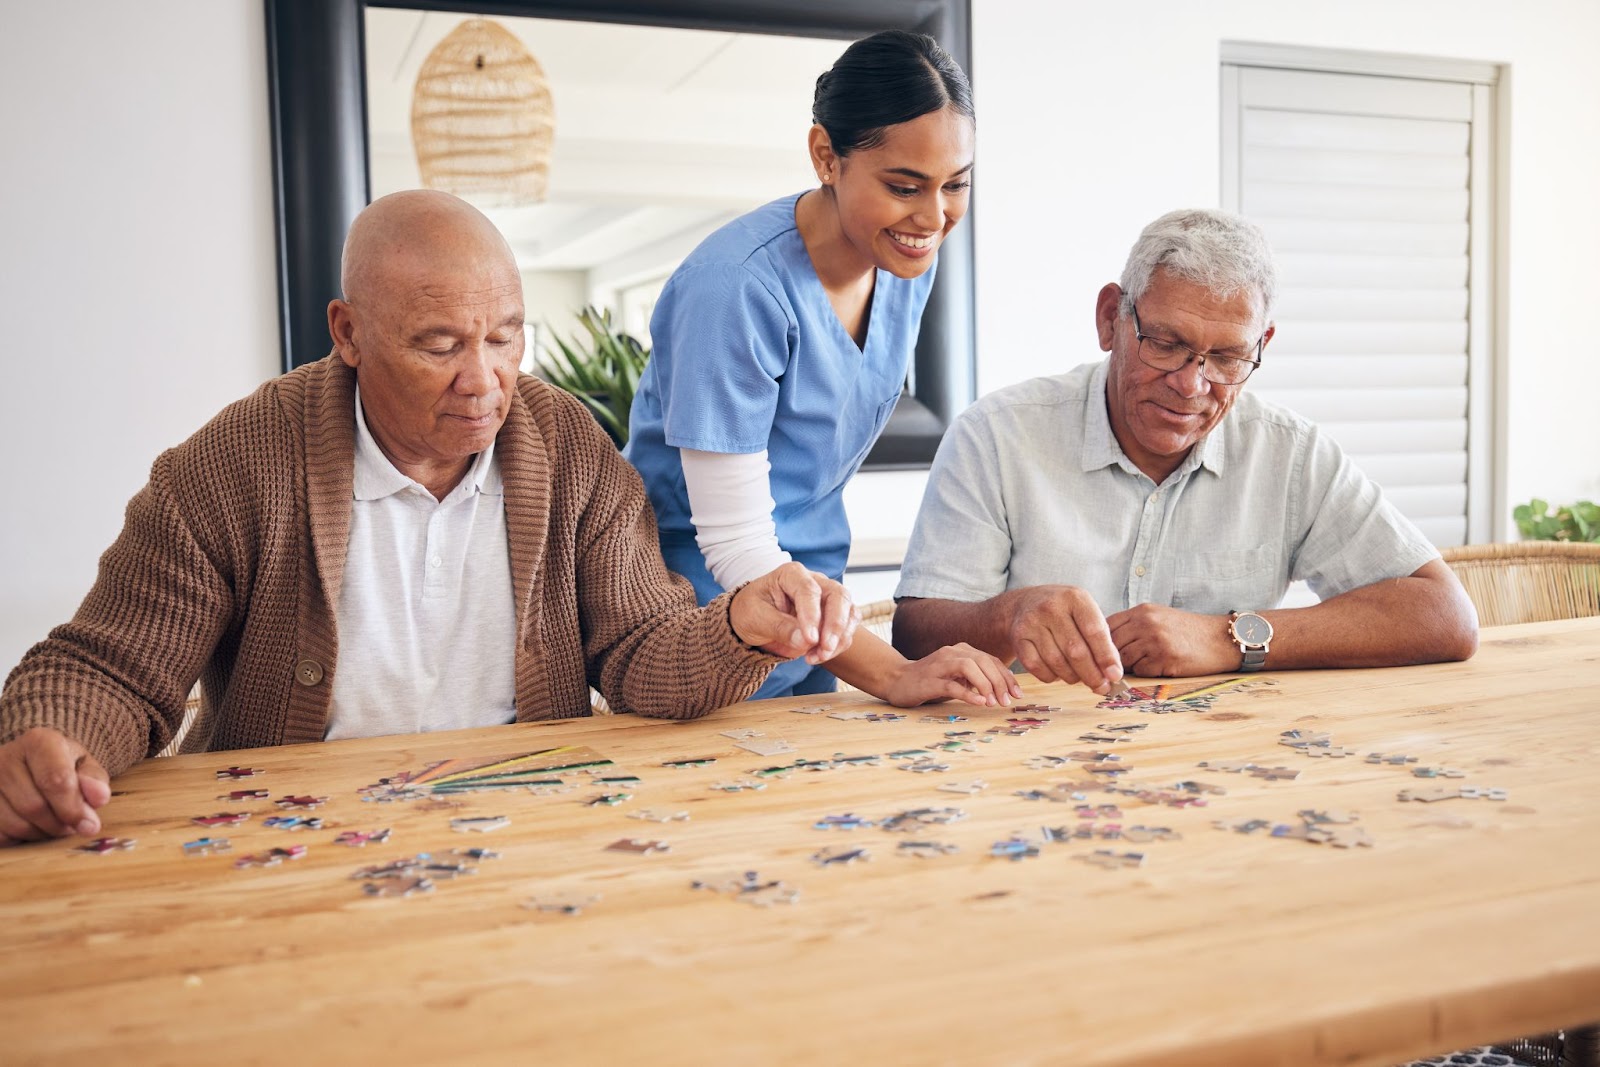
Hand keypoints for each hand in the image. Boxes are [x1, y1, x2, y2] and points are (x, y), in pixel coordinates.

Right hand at [0, 728, 111, 846]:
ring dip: (41, 834)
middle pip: (34, 806)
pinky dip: (21, 839)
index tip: (89, 826)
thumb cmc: (61, 764)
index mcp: (38, 742)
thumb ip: (94, 780)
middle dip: (59, 824)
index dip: (73, 808)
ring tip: (55, 824)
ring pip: (16, 824)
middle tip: (72, 826)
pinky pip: (1, 834)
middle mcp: (5, 758)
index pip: (55, 780)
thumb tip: (100, 797)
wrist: (28, 762)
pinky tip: (33, 826)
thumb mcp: (83, 765)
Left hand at [730, 562, 858, 663]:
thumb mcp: (756, 618)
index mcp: (792, 574)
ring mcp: (827, 597)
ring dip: (839, 638)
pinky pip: (847, 629)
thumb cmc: (751, 611)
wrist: (754, 620)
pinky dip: (838, 645)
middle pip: (839, 596)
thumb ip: (780, 627)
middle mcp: (815, 581)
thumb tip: (804, 641)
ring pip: (849, 612)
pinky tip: (817, 656)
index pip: (809, 590)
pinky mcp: (834, 616)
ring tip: (817, 657)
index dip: (812, 615)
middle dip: (835, 625)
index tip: (810, 639)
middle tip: (824, 649)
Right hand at [881, 643, 1023, 707]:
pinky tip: (979, 702)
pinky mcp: (929, 680)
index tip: (1017, 694)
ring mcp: (940, 665)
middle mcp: (952, 653)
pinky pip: (951, 684)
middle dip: (1000, 682)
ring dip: (985, 685)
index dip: (1007, 677)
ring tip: (994, 702)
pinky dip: (968, 693)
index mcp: (961, 651)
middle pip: (984, 661)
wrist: (897, 680)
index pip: (991, 660)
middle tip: (1007, 701)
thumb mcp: (957, 677)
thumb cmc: (931, 681)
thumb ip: (976, 678)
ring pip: (969, 667)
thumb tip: (1003, 689)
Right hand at [1005, 585, 1122, 693]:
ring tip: (1080, 677)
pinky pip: (1037, 668)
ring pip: (1057, 663)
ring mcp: (1031, 622)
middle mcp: (1051, 607)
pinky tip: (1058, 673)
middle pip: (1076, 651)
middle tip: (1101, 687)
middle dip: (1092, 675)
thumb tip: (1113, 674)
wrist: (1024, 604)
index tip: (1115, 676)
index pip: (1094, 631)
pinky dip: (1051, 677)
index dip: (1106, 657)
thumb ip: (1101, 640)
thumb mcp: (1084, 614)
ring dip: (1073, 677)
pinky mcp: (1018, 638)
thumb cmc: (1063, 612)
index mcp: (1075, 598)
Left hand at [1107, 603, 1236, 676]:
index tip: (1100, 652)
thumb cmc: (1188, 632)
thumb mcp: (1159, 617)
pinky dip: (1143, 674)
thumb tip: (1104, 643)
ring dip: (1127, 668)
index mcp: (1142, 611)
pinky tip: (1156, 669)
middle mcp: (1146, 623)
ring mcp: (1155, 640)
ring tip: (1138, 667)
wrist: (1220, 639)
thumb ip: (1134, 625)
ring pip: (1123, 659)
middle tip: (1111, 668)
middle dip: (1109, 658)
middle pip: (1110, 644)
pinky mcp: (1165, 658)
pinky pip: (1140, 671)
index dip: (1100, 641)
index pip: (1106, 625)